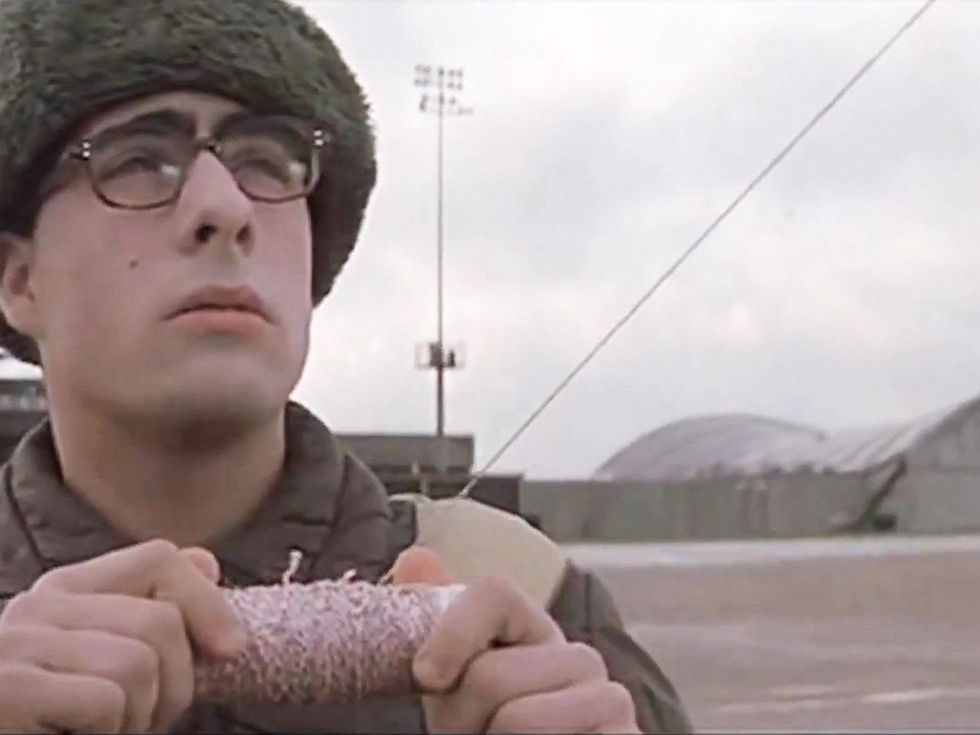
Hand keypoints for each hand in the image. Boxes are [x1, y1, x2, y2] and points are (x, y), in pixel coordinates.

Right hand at [0, 540, 243, 733]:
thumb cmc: (66, 717)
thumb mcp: (114, 661)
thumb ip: (151, 615)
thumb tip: (207, 564)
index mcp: (65, 590)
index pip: (160, 559)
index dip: (207, 603)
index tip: (231, 649)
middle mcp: (35, 605)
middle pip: (161, 620)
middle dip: (176, 683)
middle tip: (146, 718)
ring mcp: (15, 644)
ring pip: (139, 664)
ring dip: (141, 715)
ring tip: (108, 729)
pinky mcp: (8, 689)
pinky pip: (107, 701)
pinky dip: (110, 732)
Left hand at [392, 547, 639, 733]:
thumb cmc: (488, 729)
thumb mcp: (453, 679)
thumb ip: (436, 622)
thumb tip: (416, 558)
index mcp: (537, 632)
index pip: (495, 593)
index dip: (453, 632)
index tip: (426, 677)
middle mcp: (581, 657)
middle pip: (491, 674)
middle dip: (460, 717)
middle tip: (472, 732)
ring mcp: (609, 699)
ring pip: (517, 718)